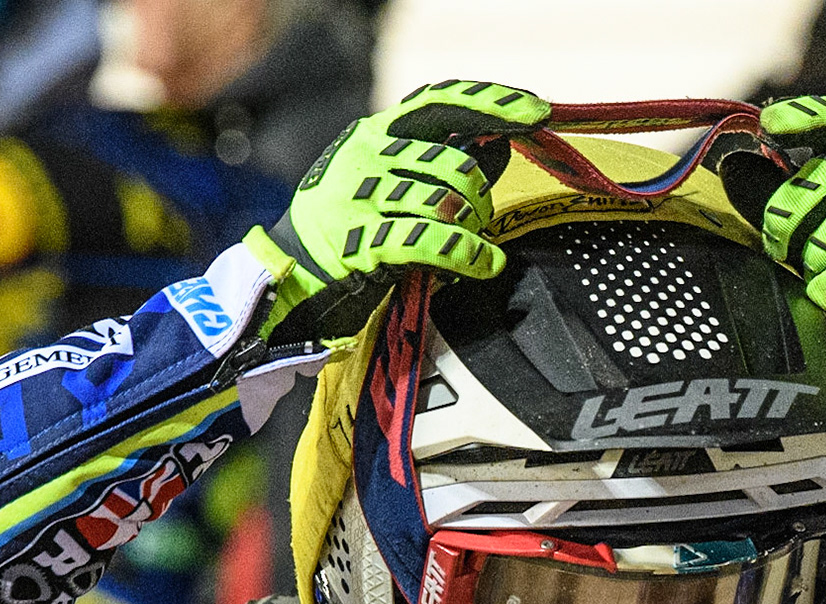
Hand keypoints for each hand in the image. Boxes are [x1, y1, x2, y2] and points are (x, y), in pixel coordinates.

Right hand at [264, 80, 550, 340]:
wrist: (291, 277)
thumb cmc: (352, 228)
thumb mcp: (391, 184)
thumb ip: (441, 166)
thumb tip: (500, 143)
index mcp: (375, 134)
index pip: (440, 102)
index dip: (490, 103)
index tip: (534, 112)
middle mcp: (364, 156)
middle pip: (452, 162)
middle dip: (480, 196)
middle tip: (480, 220)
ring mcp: (357, 197)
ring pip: (443, 202)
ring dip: (471, 228)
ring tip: (473, 245)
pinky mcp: (358, 242)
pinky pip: (429, 241)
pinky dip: (468, 255)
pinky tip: (487, 264)